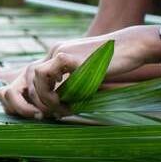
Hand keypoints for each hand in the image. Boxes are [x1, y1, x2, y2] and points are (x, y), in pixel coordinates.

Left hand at [0, 26, 159, 118]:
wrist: (132, 46)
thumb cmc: (113, 65)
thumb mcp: (86, 79)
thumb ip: (70, 90)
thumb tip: (55, 112)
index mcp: (56, 56)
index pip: (30, 76)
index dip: (32, 97)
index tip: (43, 113)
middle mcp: (55, 52)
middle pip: (28, 76)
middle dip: (33, 100)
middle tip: (48, 115)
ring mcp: (63, 52)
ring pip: (37, 76)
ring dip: (44, 97)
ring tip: (60, 109)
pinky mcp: (72, 57)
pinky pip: (49, 73)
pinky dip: (52, 90)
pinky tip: (66, 99)